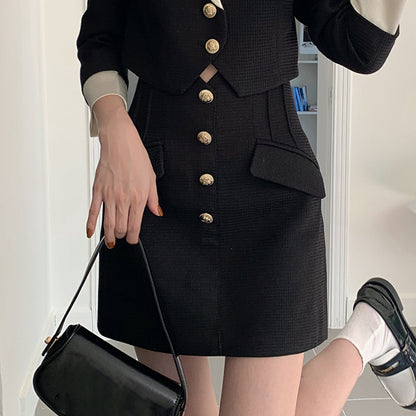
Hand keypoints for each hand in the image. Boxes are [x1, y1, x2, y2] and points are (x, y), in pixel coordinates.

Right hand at [86, 95, 161, 247]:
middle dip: (121, 237)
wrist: (120, 143)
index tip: (132, 239)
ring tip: (110, 241)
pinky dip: (90, 224)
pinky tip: (91, 232)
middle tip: (122, 237)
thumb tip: (157, 212)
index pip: (135, 225)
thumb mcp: (151, 178)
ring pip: (107, 223)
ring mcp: (109, 196)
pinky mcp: (98, 190)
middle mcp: (123, 199)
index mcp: (138, 197)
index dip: (133, 237)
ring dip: (109, 236)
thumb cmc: (136, 157)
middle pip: (120, 227)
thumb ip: (153, 199)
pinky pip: (93, 211)